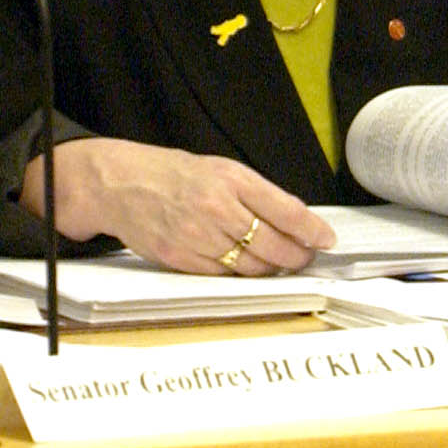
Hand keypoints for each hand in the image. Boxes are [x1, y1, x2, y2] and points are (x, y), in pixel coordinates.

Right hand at [29, 136, 336, 274]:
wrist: (121, 184)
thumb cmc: (174, 174)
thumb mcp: (221, 170)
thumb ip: (258, 194)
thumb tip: (298, 221)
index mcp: (232, 180)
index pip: (287, 211)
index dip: (313, 231)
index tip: (327, 240)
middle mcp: (217, 208)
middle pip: (273, 246)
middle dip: (296, 257)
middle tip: (305, 258)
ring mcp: (197, 236)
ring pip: (251, 267)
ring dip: (270, 269)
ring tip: (277, 263)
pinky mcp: (180, 259)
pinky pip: (223, 276)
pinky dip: (238, 274)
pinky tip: (242, 266)